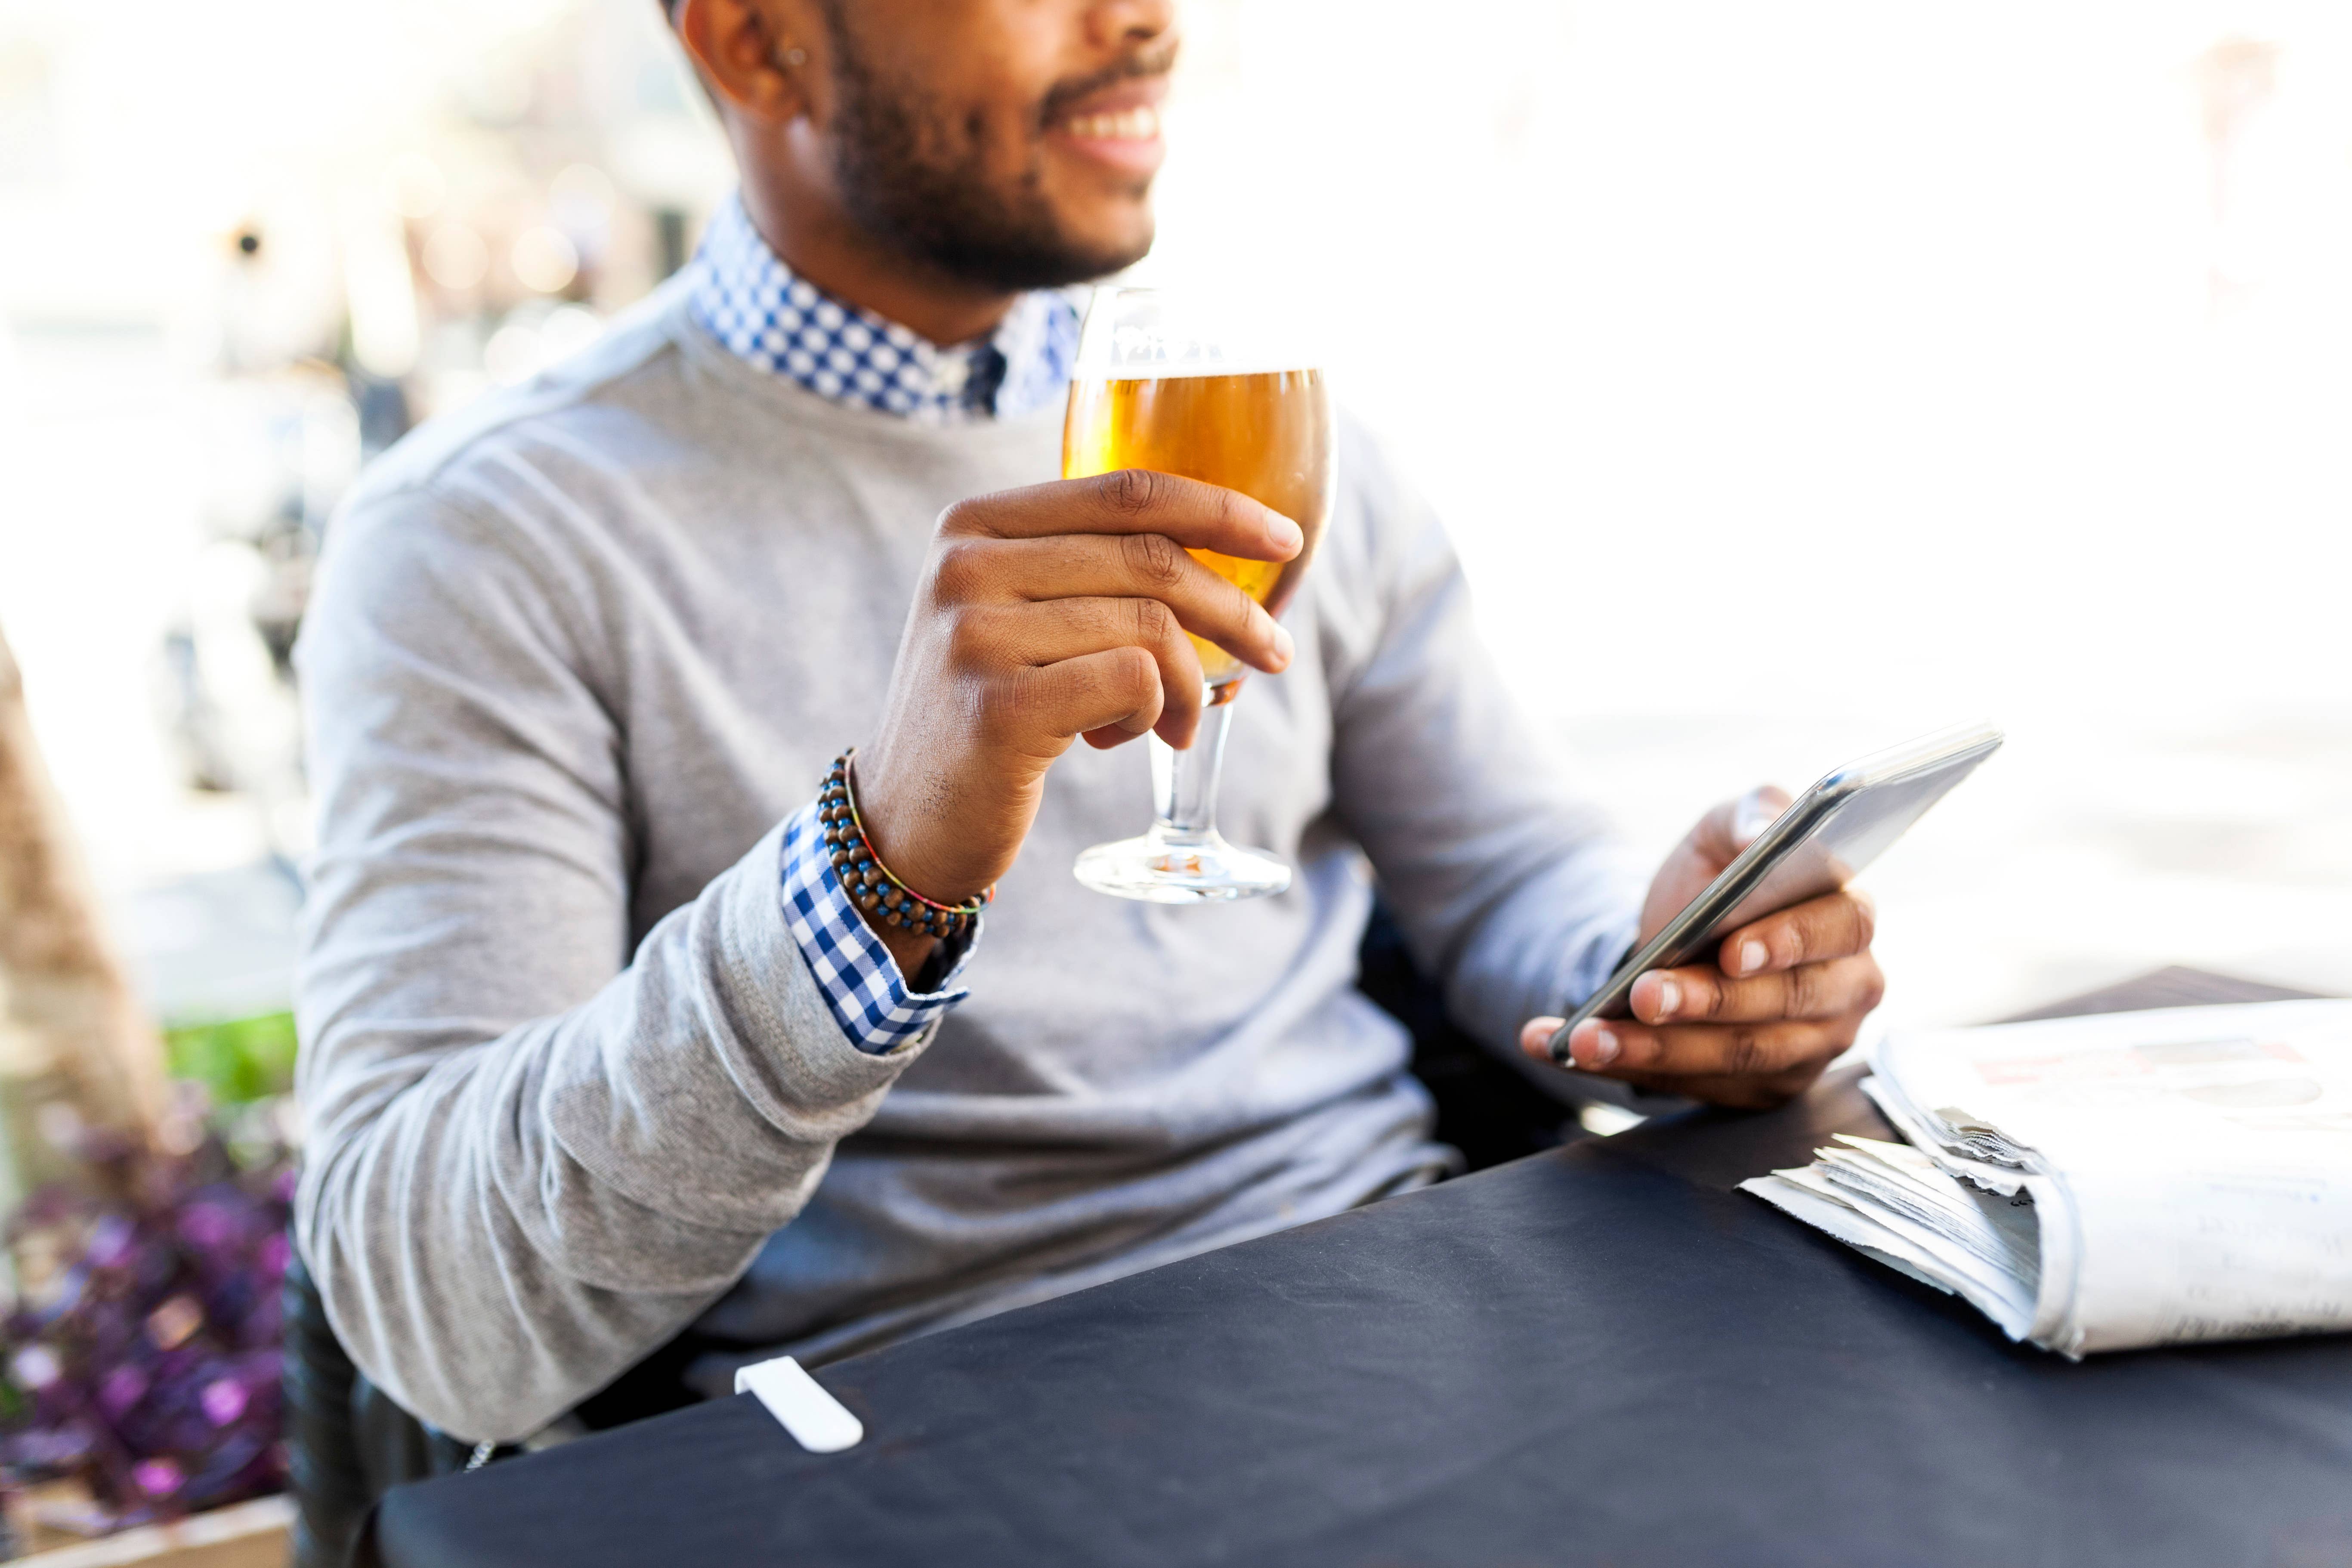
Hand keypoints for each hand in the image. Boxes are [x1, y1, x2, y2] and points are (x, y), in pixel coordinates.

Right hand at [852, 470, 1300, 971]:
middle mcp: (966, 566)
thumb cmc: (989, 711)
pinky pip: (1132, 681)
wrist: (907, 818)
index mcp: (974, 523)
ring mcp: (975, 634)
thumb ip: (1086, 570)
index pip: (1124, 490)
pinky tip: (1121, 740)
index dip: (1220, 508)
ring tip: (1175, 722)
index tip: (1287, 539)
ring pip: (1150, 627)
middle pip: (1150, 559)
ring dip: (1190, 683)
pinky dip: (1153, 712)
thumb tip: (1229, 553)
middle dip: (1235, 610)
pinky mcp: (998, 707)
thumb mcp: (1017, 616)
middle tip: (1273, 653)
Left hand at [1517, 787, 1885, 1109]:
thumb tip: (1762, 832)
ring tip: (1589, 1037)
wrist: (1685, 932)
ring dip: (1657, 1049)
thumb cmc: (1724, 874)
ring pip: (1738, 1055)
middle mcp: (1845, 989)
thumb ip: (1753, 813)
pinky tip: (1568, 1049)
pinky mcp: (1764, 1086)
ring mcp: (1810, 1045)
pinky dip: (1631, 1068)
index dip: (1787, 943)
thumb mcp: (1728, 829)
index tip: (1731, 952)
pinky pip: (1698, 1085)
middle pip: (1783, 1003)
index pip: (1840, 931)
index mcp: (1849, 917)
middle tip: (1642, 995)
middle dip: (1707, 1002)